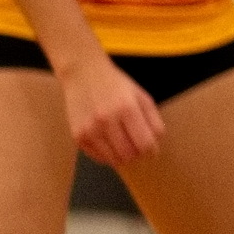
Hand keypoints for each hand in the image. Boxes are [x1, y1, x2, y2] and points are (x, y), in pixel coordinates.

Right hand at [58, 50, 162, 168]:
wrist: (83, 74)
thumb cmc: (117, 85)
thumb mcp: (142, 97)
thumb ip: (153, 121)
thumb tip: (156, 145)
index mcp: (126, 108)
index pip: (144, 143)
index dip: (152, 150)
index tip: (153, 150)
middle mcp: (106, 120)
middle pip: (129, 154)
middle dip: (138, 155)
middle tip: (138, 147)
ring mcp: (89, 130)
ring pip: (114, 159)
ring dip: (124, 157)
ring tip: (126, 146)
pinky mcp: (78, 136)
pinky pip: (98, 158)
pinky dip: (108, 156)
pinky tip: (111, 145)